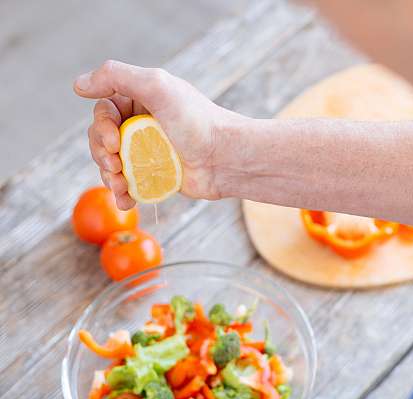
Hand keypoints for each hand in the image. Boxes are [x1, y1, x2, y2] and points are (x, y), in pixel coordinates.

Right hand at [74, 60, 241, 209]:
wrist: (227, 159)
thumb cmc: (197, 121)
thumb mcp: (157, 86)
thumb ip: (116, 77)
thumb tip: (78, 85)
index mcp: (142, 99)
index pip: (104, 109)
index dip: (101, 126)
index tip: (113, 141)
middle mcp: (143, 123)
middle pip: (101, 137)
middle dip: (101, 153)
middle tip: (115, 163)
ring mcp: (148, 150)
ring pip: (110, 162)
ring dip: (108, 174)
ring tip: (120, 185)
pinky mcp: (156, 175)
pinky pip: (127, 183)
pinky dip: (121, 192)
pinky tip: (125, 199)